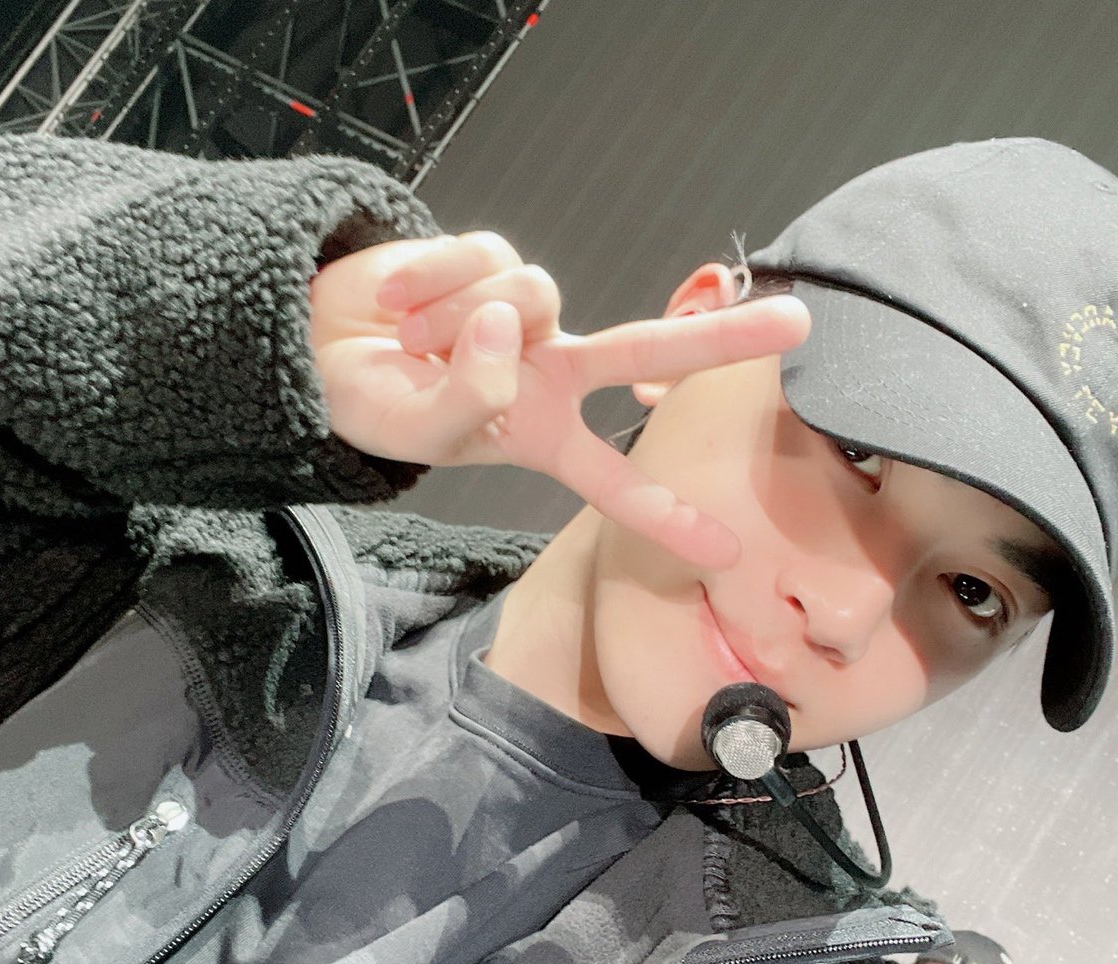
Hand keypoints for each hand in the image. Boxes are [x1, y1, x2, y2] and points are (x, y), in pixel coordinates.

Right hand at [309, 233, 809, 567]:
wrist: (316, 345)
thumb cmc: (371, 406)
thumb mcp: (413, 433)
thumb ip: (469, 396)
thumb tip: (512, 323)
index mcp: (539, 434)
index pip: (613, 481)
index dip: (666, 517)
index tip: (729, 551)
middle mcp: (547, 372)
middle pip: (645, 350)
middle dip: (718, 340)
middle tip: (800, 324)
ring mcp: (525, 315)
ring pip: (532, 297)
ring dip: (455, 322)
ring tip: (409, 342)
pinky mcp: (492, 259)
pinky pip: (485, 258)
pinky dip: (433, 282)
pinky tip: (397, 304)